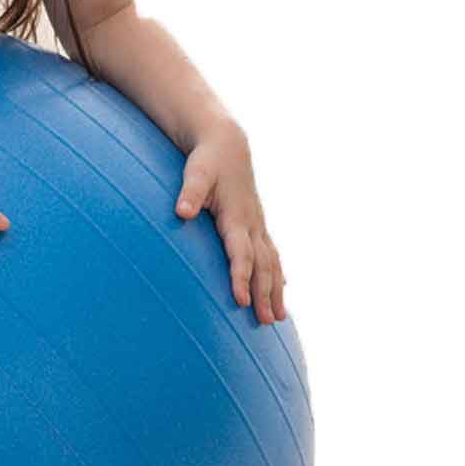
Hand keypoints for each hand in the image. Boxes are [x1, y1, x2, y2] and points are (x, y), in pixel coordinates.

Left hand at [176, 121, 287, 324]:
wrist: (226, 144)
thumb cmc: (207, 160)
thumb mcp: (196, 173)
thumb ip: (189, 193)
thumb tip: (181, 212)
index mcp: (237, 216)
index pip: (241, 253)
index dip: (241, 277)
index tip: (240, 300)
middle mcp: (252, 224)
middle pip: (263, 265)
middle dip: (264, 294)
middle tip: (266, 322)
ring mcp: (258, 224)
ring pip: (273, 263)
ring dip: (276, 290)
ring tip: (278, 318)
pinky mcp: (257, 223)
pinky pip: (273, 254)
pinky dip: (278, 274)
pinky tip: (283, 290)